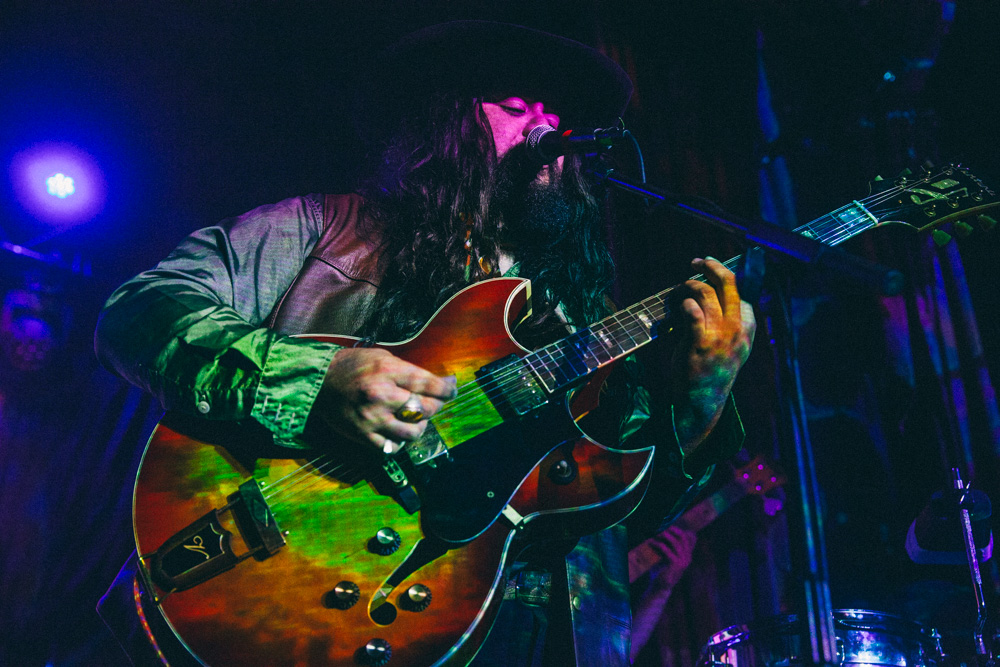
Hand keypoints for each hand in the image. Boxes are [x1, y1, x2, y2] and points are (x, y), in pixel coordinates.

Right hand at [309, 348, 457, 453]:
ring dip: (421, 425)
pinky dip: (401, 441)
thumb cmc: (352, 366)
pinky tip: (400, 431)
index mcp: (387, 371)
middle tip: (435, 402)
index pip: (429, 383)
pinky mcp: (363, 435)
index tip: (452, 389)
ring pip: (413, 431)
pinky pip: (392, 447)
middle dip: (437, 405)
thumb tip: (439, 382)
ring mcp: (372, 418)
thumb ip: (408, 371)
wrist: (318, 381)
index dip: (447, 388)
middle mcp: (381, 395)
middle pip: (425, 408)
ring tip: (418, 418)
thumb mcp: (382, 357)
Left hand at [646, 525, 697, 589]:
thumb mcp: (666, 557)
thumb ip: (668, 547)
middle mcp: (688, 557)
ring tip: (657, 532)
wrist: (660, 587)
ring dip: (665, 535)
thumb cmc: (661, 571)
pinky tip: (651, 542)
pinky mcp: (675, 564)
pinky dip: (658, 544)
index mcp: (687, 555)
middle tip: (663, 525)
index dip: (682, 528)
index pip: (691, 538)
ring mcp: (683, 561)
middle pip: (684, 537)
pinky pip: (666, 550)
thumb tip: (662, 531)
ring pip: (675, 542)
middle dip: (673, 529)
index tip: (672, 523)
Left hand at [672, 257, 755, 450]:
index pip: (741, 292)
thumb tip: (713, 293)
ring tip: (678, 291)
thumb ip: (729, 323)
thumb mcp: (731, 346)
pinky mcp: (699, 343)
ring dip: (688, 286)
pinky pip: (691, 311)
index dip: (724, 276)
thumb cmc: (712, 371)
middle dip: (712, 266)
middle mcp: (737, 330)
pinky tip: (677, 305)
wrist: (701, 401)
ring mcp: (719, 336)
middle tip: (697, 262)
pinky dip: (683, 303)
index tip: (710, 269)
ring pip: (705, 294)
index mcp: (747, 329)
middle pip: (728, 284)